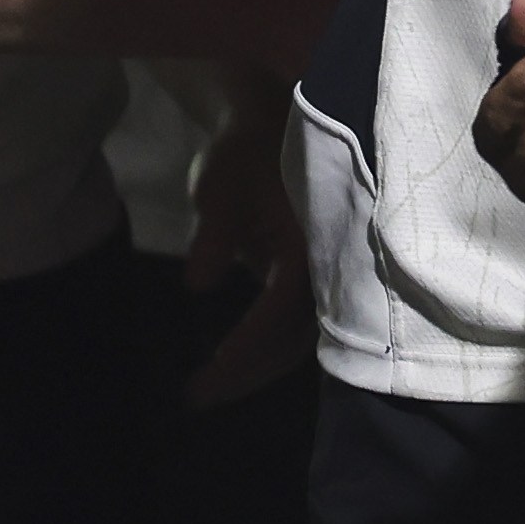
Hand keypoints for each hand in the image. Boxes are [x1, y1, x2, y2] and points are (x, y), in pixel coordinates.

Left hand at [185, 84, 311, 405]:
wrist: (268, 124)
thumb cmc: (242, 153)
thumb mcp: (219, 186)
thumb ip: (213, 234)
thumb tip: (198, 283)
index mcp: (311, 244)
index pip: (278, 310)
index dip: (246, 346)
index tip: (212, 372)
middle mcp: (327, 266)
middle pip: (293, 339)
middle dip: (247, 372)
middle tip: (198, 399)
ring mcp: (323, 275)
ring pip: (297, 340)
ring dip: (256, 368)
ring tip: (208, 391)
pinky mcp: (312, 279)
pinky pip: (295, 327)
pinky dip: (265, 350)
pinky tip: (233, 365)